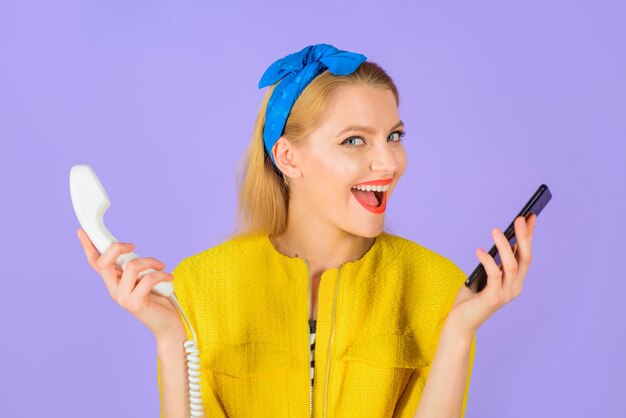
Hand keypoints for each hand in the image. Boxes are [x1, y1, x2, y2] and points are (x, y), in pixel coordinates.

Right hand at [76, 228, 186, 340]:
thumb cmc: (158, 299)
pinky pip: (147, 279)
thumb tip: (130, 250)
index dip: (88, 247)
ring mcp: (122, 298)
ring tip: (161, 266)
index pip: (95, 264)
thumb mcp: (143, 278)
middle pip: (104, 263)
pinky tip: (168, 277)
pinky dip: (161, 274)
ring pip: (130, 267)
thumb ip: (134, 267)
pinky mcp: (135, 304)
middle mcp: (114, 290)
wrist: (168, 324)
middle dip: (117, 248)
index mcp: (114, 282)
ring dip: (149, 262)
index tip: (82, 232)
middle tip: (133, 246)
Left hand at [447, 214, 536, 335]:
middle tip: (520, 218)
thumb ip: (492, 262)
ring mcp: (505, 294)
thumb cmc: (470, 298)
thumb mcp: (483, 276)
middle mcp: (514, 288)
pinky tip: (479, 250)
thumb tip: (497, 239)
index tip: (530, 216)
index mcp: (514, 281)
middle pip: (524, 259)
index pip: (525, 255)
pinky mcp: (493, 299)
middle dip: (524, 237)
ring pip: (512, 266)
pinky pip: (494, 276)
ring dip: (505, 246)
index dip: (529, 236)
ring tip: (495, 230)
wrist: (459, 323)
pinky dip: (488, 261)